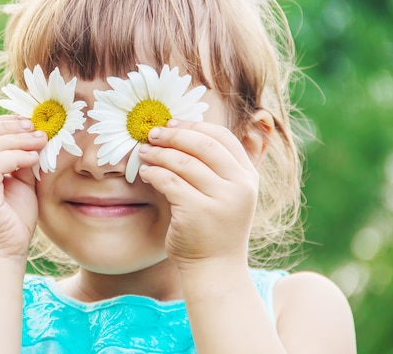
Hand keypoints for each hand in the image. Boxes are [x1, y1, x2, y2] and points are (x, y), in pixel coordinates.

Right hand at [0, 115, 47, 260]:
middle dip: (7, 127)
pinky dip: (15, 156)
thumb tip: (33, 135)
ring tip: (40, 140)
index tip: (26, 121)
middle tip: (34, 126)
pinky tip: (32, 158)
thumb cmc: (12, 224)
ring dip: (17, 140)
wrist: (4, 258)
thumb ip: (18, 161)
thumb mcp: (17, 184)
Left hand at [137, 120, 258, 268]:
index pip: (222, 137)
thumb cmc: (214, 228)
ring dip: (159, 153)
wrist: (215, 269)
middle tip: (153, 134)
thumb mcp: (227, 194)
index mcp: (248, 176)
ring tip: (144, 152)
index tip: (173, 123)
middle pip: (203, 145)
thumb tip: (182, 130)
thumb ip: (216, 166)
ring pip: (183, 162)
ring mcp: (220, 200)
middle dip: (174, 135)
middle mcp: (239, 186)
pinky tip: (145, 173)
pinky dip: (154, 173)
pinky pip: (169, 181)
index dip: (195, 126)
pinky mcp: (197, 212)